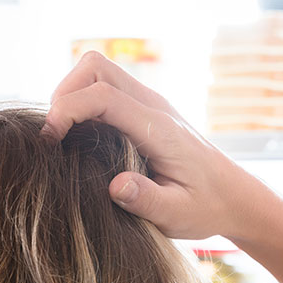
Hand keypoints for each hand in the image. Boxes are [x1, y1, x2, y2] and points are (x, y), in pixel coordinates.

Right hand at [42, 51, 256, 240]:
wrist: (233, 196)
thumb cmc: (205, 208)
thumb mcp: (177, 215)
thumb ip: (146, 200)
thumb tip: (115, 186)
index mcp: (159, 129)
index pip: (103, 96)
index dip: (67, 110)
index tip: (49, 141)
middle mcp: (153, 106)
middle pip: (95, 67)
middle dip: (64, 93)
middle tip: (53, 136)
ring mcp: (149, 103)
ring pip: (98, 71)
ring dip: (71, 95)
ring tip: (62, 136)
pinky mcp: (144, 109)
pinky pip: (105, 87)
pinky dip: (83, 102)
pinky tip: (79, 138)